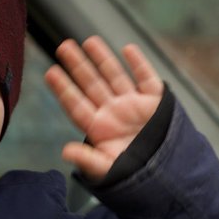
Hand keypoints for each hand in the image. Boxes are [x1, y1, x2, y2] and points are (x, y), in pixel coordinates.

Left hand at [44, 36, 163, 181]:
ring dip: (103, 59)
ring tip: (89, 42)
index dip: (64, 89)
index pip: (77, 104)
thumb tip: (65, 152)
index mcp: (99, 128)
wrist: (167, 176)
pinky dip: (139, 64)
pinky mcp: (155, 103)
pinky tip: (128, 49)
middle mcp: (114, 112)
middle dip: (78, 65)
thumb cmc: (134, 175)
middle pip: (92, 84)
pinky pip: (146, 79)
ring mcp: (134, 105)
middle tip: (62, 47)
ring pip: (115, 76)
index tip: (50, 72)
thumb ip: (87, 159)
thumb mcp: (108, 169)